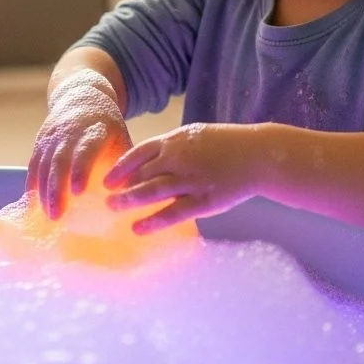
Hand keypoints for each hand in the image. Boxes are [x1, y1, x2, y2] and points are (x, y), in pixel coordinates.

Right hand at [27, 70, 132, 219]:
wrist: (83, 97)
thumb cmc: (108, 126)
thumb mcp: (121, 137)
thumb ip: (126, 166)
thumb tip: (133, 200)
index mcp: (95, 128)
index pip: (86, 149)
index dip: (81, 169)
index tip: (78, 193)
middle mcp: (70, 130)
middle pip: (60, 159)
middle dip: (56, 188)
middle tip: (57, 216)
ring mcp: (53, 134)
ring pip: (44, 162)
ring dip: (43, 190)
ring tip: (48, 216)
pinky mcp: (42, 139)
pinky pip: (34, 162)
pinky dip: (33, 182)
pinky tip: (32, 203)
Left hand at [104, 122, 258, 232]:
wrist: (257, 155)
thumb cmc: (226, 144)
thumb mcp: (195, 135)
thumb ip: (172, 146)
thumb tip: (148, 161)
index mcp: (175, 141)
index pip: (139, 152)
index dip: (121, 167)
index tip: (108, 180)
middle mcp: (179, 159)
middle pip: (141, 174)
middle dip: (121, 188)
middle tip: (105, 200)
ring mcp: (190, 180)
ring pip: (151, 192)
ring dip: (129, 202)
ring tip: (113, 210)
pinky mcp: (203, 200)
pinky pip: (172, 213)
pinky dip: (152, 221)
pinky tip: (137, 228)